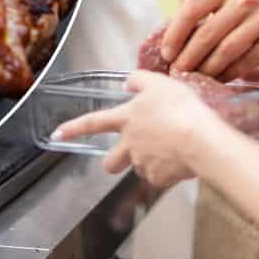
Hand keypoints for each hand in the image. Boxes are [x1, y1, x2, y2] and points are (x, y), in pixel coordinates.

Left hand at [54, 71, 213, 188]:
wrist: (201, 140)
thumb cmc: (180, 108)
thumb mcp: (158, 82)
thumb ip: (139, 80)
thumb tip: (127, 82)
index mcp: (126, 119)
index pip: (93, 122)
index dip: (73, 127)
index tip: (57, 134)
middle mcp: (129, 144)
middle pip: (110, 163)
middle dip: (113, 162)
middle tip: (128, 154)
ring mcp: (143, 164)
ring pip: (139, 168)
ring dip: (149, 161)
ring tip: (171, 148)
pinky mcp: (159, 179)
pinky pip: (160, 176)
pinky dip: (168, 170)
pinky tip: (181, 158)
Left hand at [160, 0, 258, 80]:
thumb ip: (211, 7)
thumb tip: (176, 40)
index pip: (191, 8)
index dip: (174, 34)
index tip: (166, 53)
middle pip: (206, 34)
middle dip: (187, 58)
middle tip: (177, 73)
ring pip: (225, 51)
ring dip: (207, 69)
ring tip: (196, 78)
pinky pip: (247, 61)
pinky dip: (230, 73)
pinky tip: (221, 78)